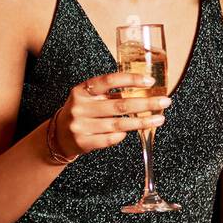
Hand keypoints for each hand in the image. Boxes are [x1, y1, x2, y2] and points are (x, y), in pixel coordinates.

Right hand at [49, 70, 171, 158]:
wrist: (58, 135)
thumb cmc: (81, 112)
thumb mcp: (89, 97)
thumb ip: (109, 93)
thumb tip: (142, 89)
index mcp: (82, 90)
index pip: (109, 80)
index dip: (131, 80)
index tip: (150, 81)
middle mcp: (80, 106)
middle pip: (119, 104)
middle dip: (146, 103)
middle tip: (165, 102)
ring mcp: (80, 125)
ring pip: (119, 124)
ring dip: (142, 122)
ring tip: (158, 119)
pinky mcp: (83, 142)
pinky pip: (111, 138)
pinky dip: (123, 134)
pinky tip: (132, 131)